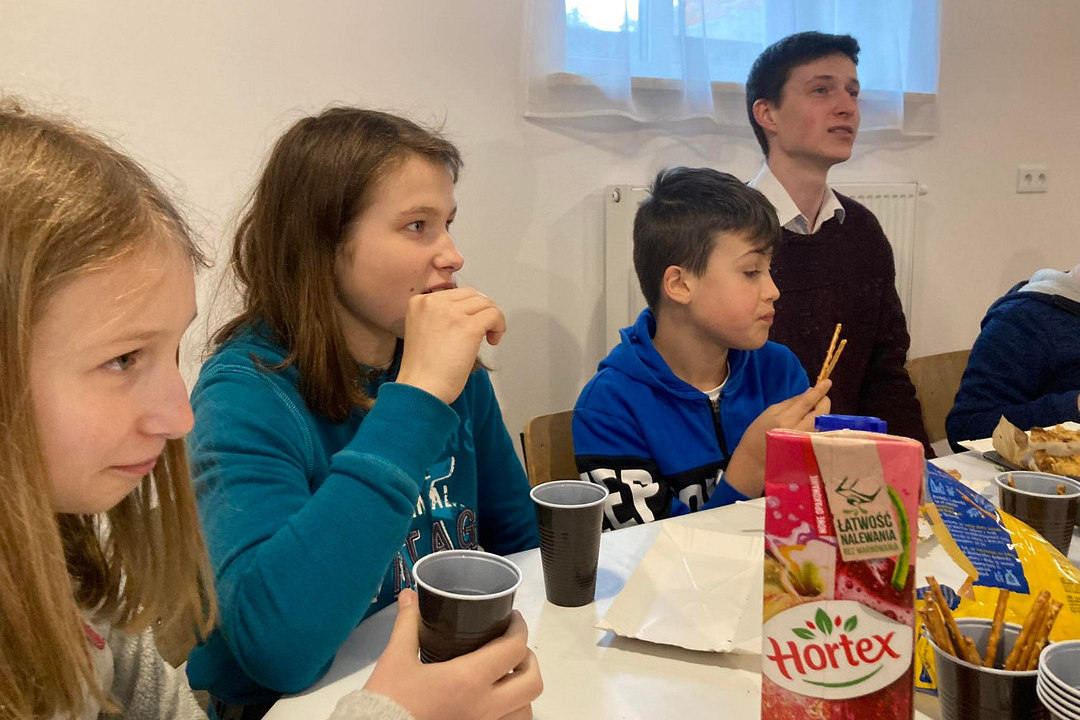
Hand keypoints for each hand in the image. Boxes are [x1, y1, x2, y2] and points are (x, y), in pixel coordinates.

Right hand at [362, 590, 541, 719]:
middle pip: (532, 682)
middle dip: (528, 659)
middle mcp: (485, 706)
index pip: (513, 649)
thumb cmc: (389, 699)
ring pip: (525, 710)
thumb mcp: (396, 658)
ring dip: (521, 690)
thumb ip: (408, 624)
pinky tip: (494, 700)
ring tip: (506, 676)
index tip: (512, 619)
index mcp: (469, 679)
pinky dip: (511, 713)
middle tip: (512, 646)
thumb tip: (410, 597)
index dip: (519, 628)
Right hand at [396, 287, 506, 403]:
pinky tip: (492, 341)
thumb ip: (441, 317)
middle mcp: (433, 302)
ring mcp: (451, 313)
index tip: (470, 326)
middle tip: (484, 330)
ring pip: (485, 303)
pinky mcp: (468, 327)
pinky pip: (494, 315)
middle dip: (482, 310)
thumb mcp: (424, 331)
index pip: (455, 294)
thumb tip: (470, 312)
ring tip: (488, 337)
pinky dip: (499, 326)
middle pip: (472, 295)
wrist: (420, 389)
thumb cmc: (422, 370)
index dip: (468, 309)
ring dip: (493, 319)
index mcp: (420, 302)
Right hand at [724, 379, 831, 497]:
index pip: (807, 401)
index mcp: (784, 419)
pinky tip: (813, 425)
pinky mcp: (809, 452)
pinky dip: (819, 426)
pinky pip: (820, 433)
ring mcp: (806, 443)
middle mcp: (798, 431)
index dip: (819, 391)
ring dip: (822, 415)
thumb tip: (809, 392)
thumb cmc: (757, 435)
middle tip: (821, 398)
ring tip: (815, 412)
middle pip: (821, 412)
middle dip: (824, 402)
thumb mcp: (769, 413)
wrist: (753, 463)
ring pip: (823, 423)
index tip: (827, 382)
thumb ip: (790, 402)